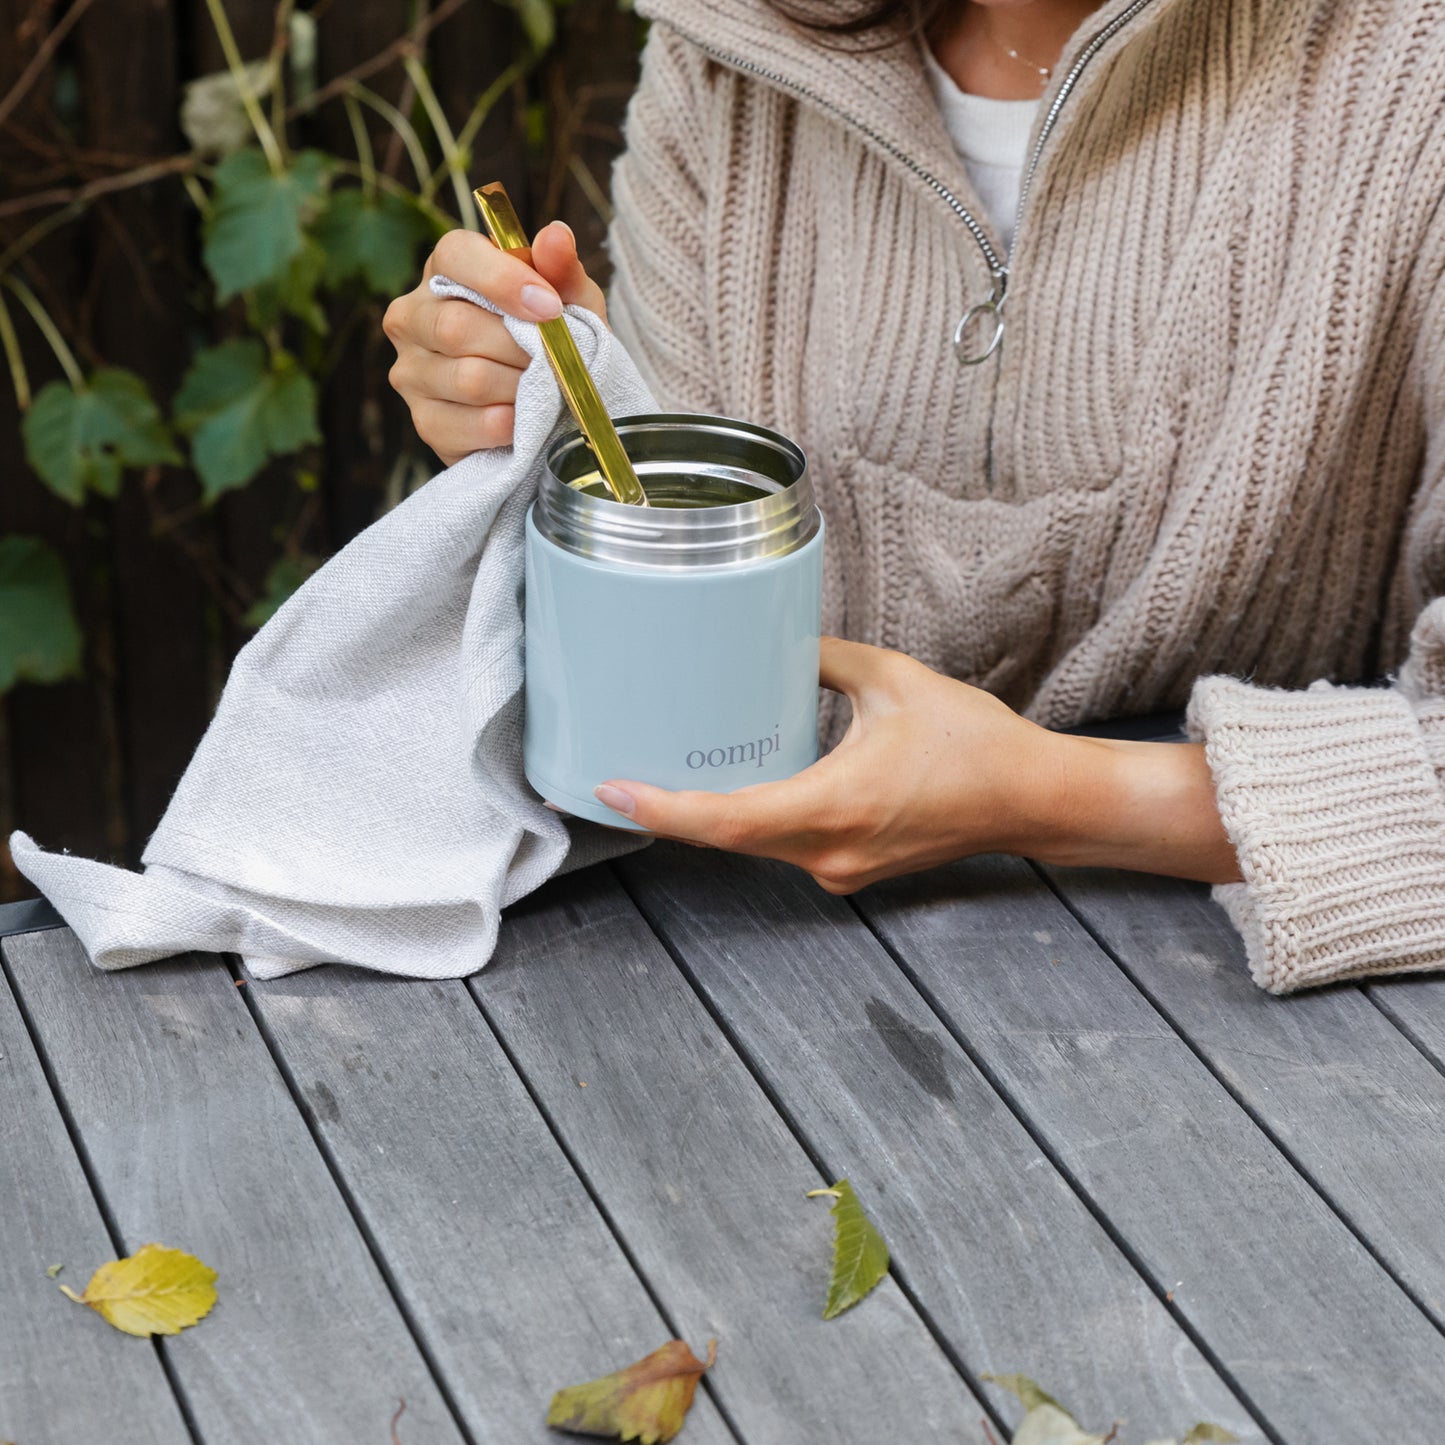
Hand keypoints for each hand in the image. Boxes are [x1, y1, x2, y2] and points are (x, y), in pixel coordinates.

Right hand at [383, 221, 606, 465]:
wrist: (551, 405)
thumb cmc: (554, 338)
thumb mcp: (570, 301)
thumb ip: (561, 269)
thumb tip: (556, 235)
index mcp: (444, 270)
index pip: (456, 256)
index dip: (504, 280)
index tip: (551, 307)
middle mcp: (412, 315)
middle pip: (456, 327)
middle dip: (520, 349)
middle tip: (557, 362)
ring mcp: (410, 370)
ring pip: (465, 379)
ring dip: (519, 389)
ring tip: (544, 391)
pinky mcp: (423, 420)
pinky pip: (462, 425)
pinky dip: (504, 425)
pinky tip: (523, 420)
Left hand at [593, 638, 1240, 889]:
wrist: (1030, 800)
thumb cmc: (974, 743)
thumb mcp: (892, 680)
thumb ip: (823, 659)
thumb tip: (778, 641)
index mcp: (834, 805)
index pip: (726, 822)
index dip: (662, 811)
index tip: (614, 793)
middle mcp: (829, 850)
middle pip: (726, 839)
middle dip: (669, 813)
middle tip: (619, 780)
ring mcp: (840, 869)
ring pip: (754, 847)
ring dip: (710, 818)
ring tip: (663, 781)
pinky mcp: (850, 868)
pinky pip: (784, 848)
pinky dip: (751, 822)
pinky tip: (734, 789)